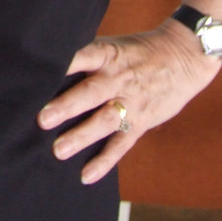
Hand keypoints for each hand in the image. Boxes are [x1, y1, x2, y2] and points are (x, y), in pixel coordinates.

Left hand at [36, 20, 220, 183]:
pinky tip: (86, 175)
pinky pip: (122, 144)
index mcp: (107, 54)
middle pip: (90, 93)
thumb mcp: (113, 45)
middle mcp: (117, 78)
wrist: (183, 57)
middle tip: (42, 119)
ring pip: (105, 120)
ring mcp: (130, 102)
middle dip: (67, 106)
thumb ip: (87, 58)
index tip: (38, 77)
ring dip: (82, 136)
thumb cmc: (137, 51)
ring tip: (59, 150)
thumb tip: (50, 68)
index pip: (81, 57)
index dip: (62, 66)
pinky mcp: (141, 122)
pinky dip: (105, 161)